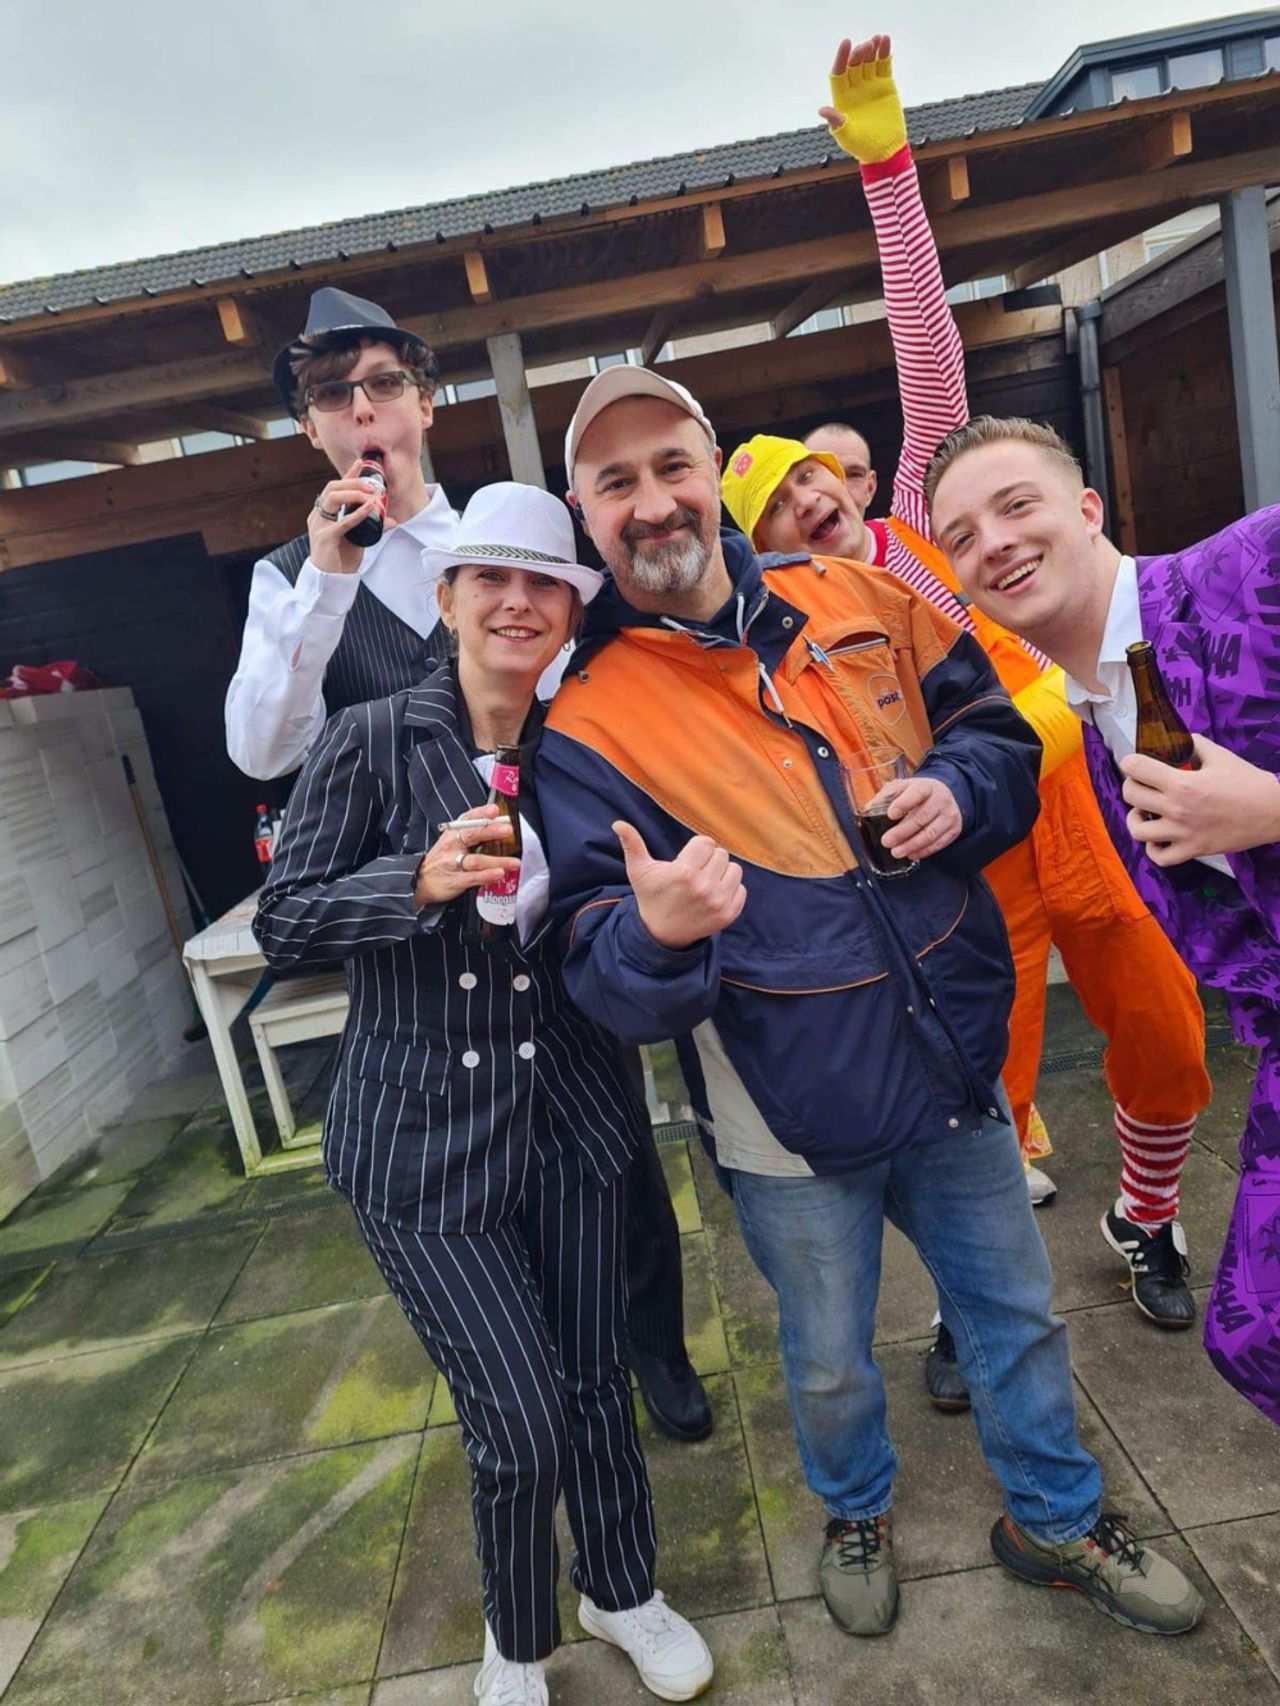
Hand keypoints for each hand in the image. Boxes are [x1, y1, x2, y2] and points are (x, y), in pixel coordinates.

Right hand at [307, 456, 395, 574]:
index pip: (334, 488)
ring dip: (354, 494)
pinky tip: (369, 509)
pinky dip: (356, 513)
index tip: (362, 463)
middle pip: (332, 488)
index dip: (348, 474)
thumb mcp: (359, 538)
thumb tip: (392, 520)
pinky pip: (342, 522)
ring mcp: (319, 526)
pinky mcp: (324, 538)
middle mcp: (318, 517)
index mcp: (323, 514)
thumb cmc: (341, 559)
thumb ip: (371, 526)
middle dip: (353, 482)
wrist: (332, 582)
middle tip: (373, 485)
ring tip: (372, 496)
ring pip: (333, 498)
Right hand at [413, 806, 518, 909]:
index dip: (481, 813)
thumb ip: (473, 832)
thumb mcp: (452, 841)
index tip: (495, 809)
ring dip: (497, 860)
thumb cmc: (443, 859)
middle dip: (491, 831)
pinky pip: (473, 878)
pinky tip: (500, 874)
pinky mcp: (455, 881)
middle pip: (472, 835)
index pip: (468, 819)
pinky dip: (487, 876)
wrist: (419, 881)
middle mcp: (453, 845)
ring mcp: (453, 863)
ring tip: (514, 862)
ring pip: (476, 860)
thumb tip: (501, 824)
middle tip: (508, 830)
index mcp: (453, 833)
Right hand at [614, 821, 746, 949]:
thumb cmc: (651, 896)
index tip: (687, 861)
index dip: (696, 849)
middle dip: (708, 860)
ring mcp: (718, 902)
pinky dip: (730, 890)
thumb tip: (618, 824)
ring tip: (706, 882)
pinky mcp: (728, 914)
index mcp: (684, 873)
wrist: (662, 934)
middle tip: (695, 872)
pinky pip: (741, 888)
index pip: (706, 843)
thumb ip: (632, 845)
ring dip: (721, 873)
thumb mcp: (639, 871)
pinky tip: (713, 895)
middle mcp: (704, 887)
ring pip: (734, 869)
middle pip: (721, 854)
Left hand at [818, 34, 905, 164]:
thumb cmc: (862, 147)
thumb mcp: (846, 136)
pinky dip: (885, 53)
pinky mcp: (885, 85)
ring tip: (877, 39)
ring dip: (872, 49)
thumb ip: (837, 122)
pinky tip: (885, 41)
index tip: (845, 43)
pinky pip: (884, 65)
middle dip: (858, 54)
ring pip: (869, 61)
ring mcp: (870, 85)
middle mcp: (854, 88)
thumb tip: (822, 110)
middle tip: (865, 47)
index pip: (839, 73)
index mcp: (842, 98)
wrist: (885, 151)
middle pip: (854, 65)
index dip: (841, 58)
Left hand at [878, 775, 961, 860]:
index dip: (903, 804)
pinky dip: (924, 851)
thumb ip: (886, 796)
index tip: (890, 815)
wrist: (944, 794)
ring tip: (896, 852)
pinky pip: (939, 843)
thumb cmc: (917, 793)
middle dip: (902, 832)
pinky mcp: (954, 829)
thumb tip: (867, 809)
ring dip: (912, 845)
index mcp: (926, 786)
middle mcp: (941, 799)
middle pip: (921, 818)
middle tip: (886, 842)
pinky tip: (912, 854)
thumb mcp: (902, 787)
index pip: (916, 794)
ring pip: (931, 833)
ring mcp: (949, 815)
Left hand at [1120, 734, 1279, 866]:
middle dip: (1132, 785)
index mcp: (1182, 783)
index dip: (1130, 762)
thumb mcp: (1219, 755)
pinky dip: (1152, 848)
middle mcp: (1177, 809)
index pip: (1136, 769)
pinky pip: (1159, 857)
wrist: (1273, 811)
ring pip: (1137, 830)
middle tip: (1143, 784)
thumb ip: (1193, 745)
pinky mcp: (1193, 851)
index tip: (1135, 762)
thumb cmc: (1247, 782)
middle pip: (1131, 796)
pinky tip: (1158, 837)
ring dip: (1135, 818)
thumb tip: (1176, 741)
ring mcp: (1183, 833)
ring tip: (1144, 812)